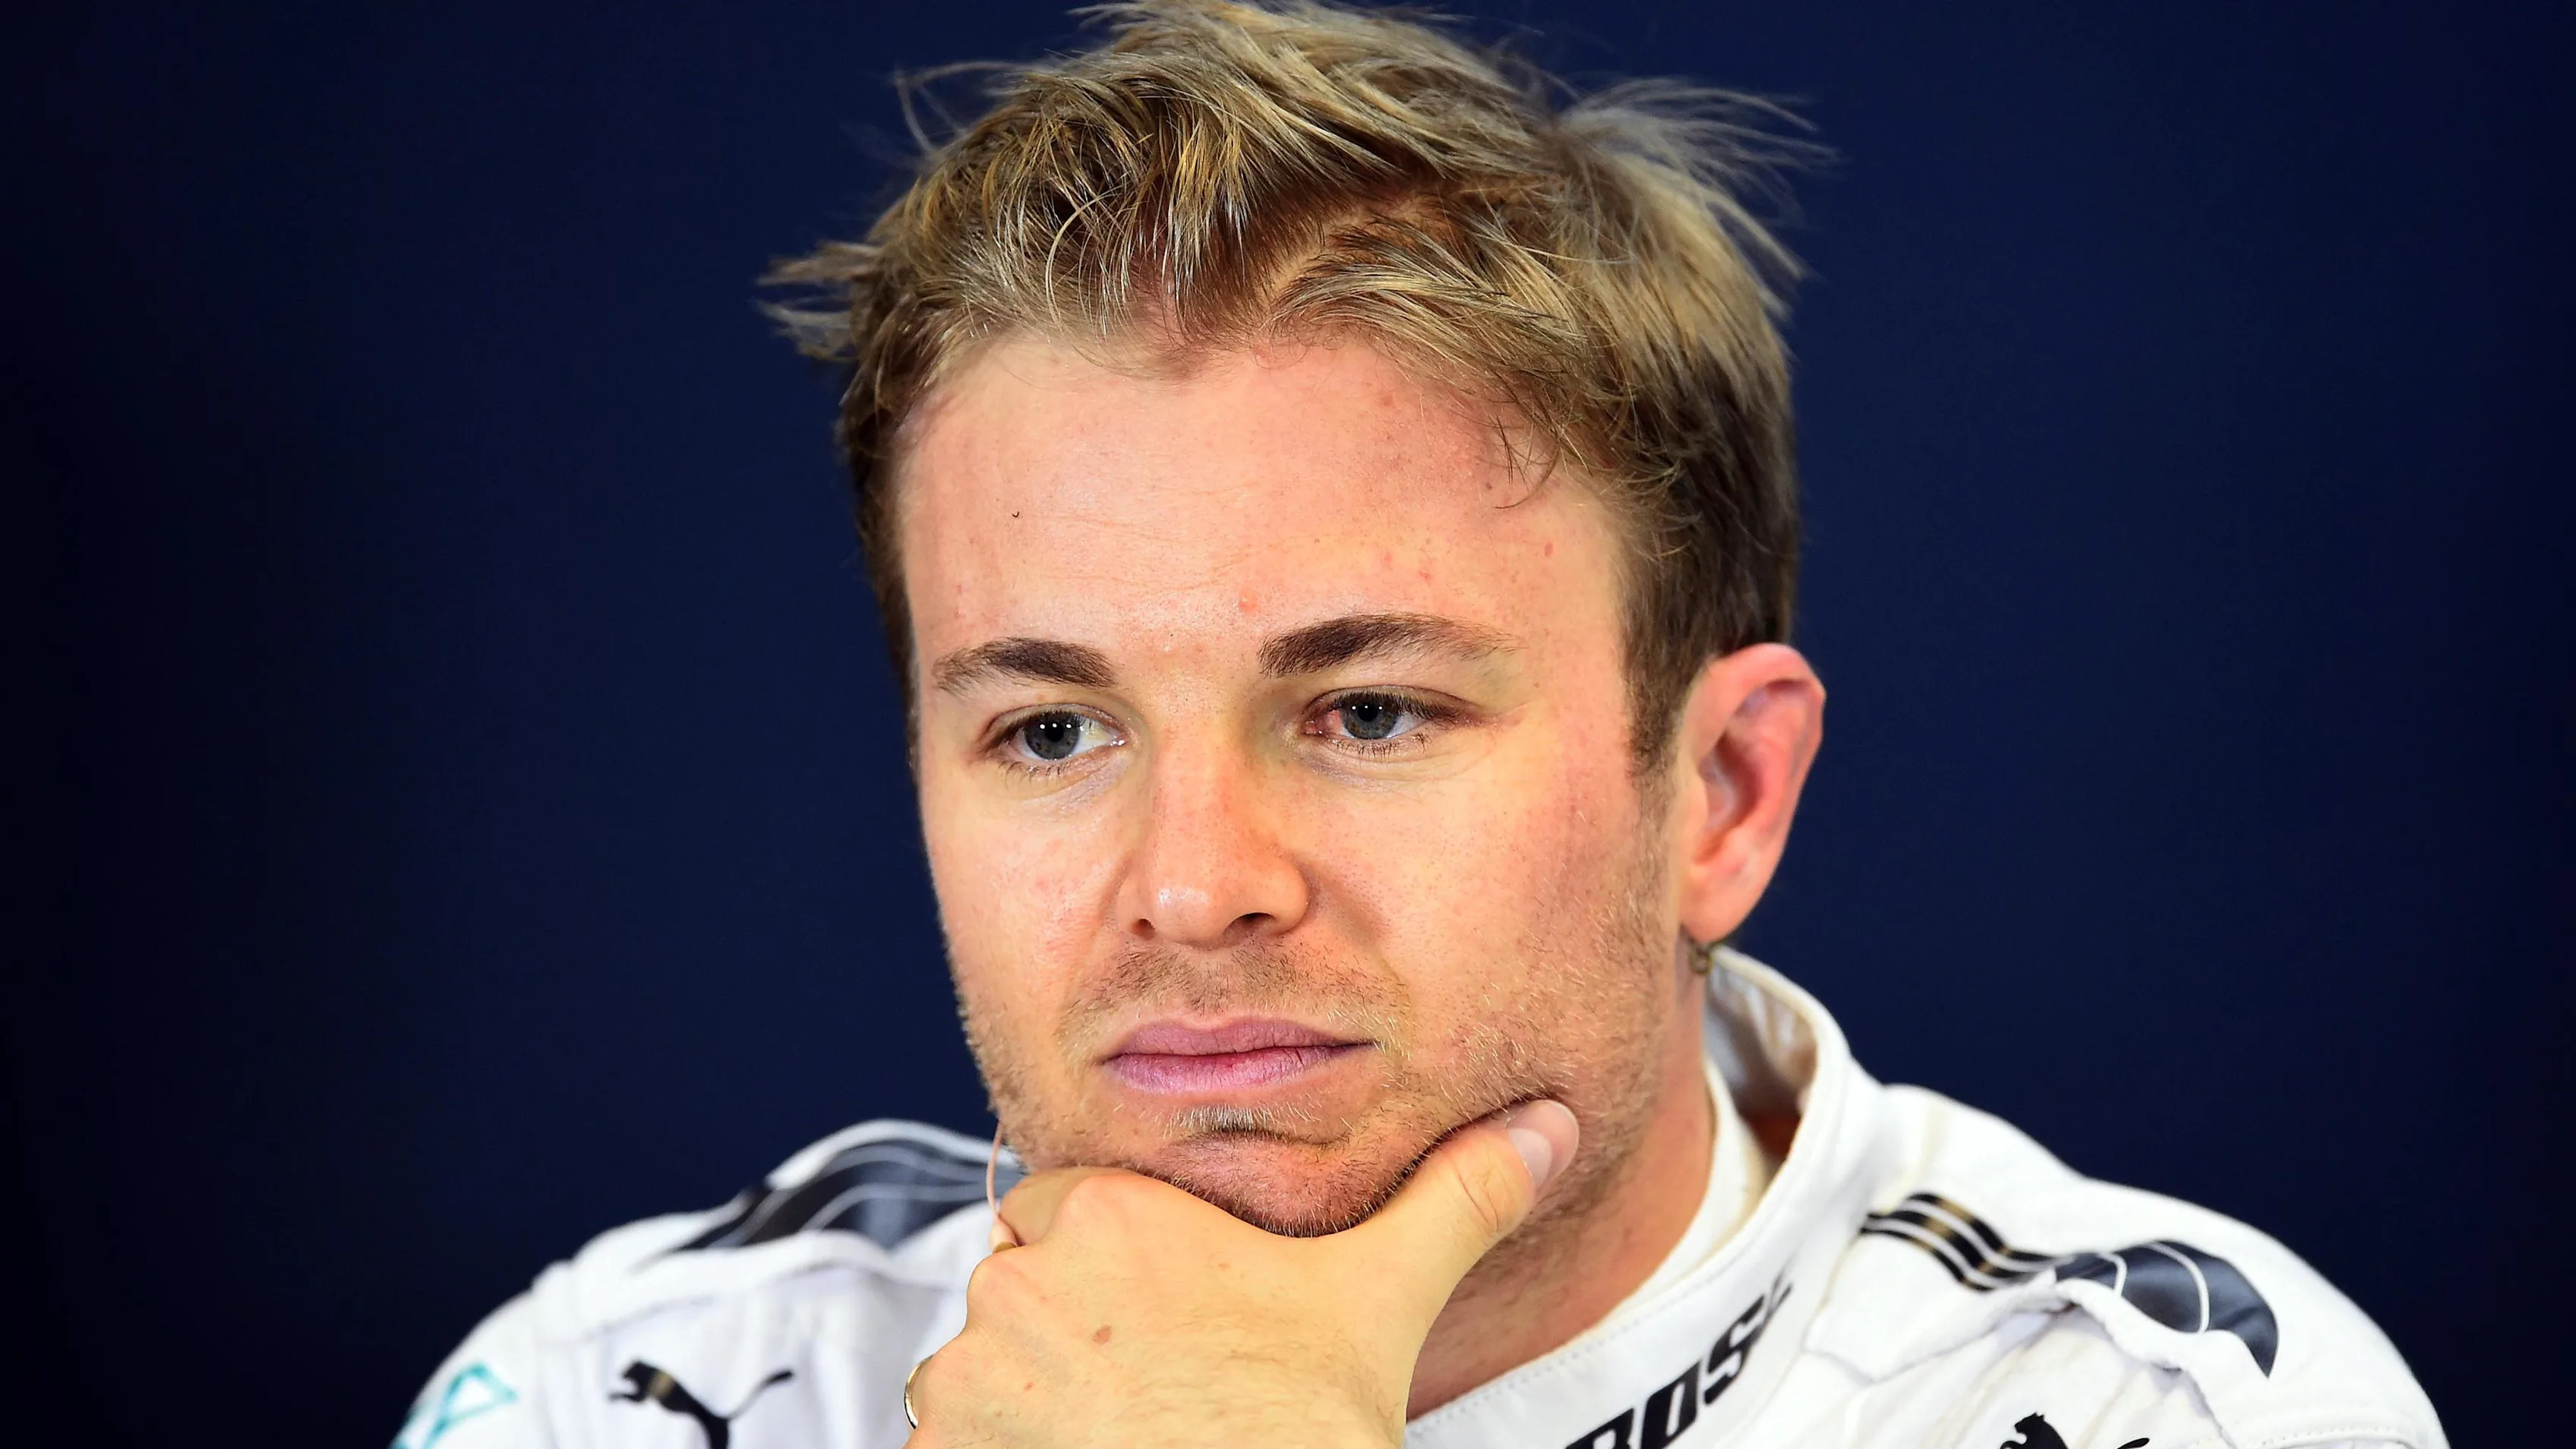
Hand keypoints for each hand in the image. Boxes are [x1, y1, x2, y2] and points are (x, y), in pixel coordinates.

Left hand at [901, 1100, 1578, 1447]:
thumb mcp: (1387, 1298)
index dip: (1105, 1260)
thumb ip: (1456, 1197)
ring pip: (978, 1373)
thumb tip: (1547, 1124)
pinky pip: (947, 1447)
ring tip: (1117, 1443)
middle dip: (1064, 1337)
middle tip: (1148, 1395)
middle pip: (1018, 1291)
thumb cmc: (1312, 1426)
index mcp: (1111, 1219)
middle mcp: (1021, 1285)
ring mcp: (970, 1381)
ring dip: (1022, 1406)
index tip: (1156, 1316)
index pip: (1056, 1205)